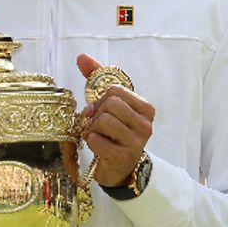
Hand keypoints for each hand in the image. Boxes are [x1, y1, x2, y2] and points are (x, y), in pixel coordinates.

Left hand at [76, 54, 153, 186]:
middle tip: (98, 126)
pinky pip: (96, 139)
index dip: (101, 99)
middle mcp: (145, 124)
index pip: (115, 90)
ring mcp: (136, 142)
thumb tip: (82, 57)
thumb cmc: (114, 134)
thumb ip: (97, 79)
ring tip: (98, 136)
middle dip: (97, 114)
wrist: (119, 169)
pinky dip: (90, 142)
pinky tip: (98, 147)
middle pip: (110, 103)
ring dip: (92, 128)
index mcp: (145, 108)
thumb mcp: (109, 105)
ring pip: (103, 120)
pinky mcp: (123, 157)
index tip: (101, 110)